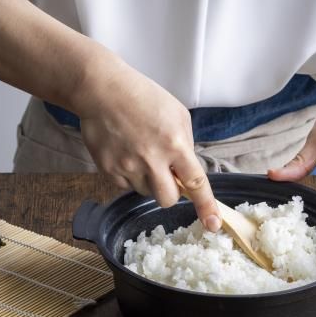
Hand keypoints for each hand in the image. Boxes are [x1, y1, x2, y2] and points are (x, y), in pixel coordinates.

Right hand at [70, 54, 221, 230]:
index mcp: (175, 143)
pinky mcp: (109, 170)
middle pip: (167, 198)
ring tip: (140, 154)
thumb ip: (185, 144)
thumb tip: (186, 169)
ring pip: (145, 192)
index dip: (206, 206)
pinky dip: (129, 176)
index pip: (196, 183)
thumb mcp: (177, 114)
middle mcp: (152, 159)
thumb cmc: (142, 97)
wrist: (102, 91)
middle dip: (170, 193)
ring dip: (148, 181)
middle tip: (165, 175)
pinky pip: (125, 186)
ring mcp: (128, 166)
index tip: (213, 224)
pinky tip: (125, 154)